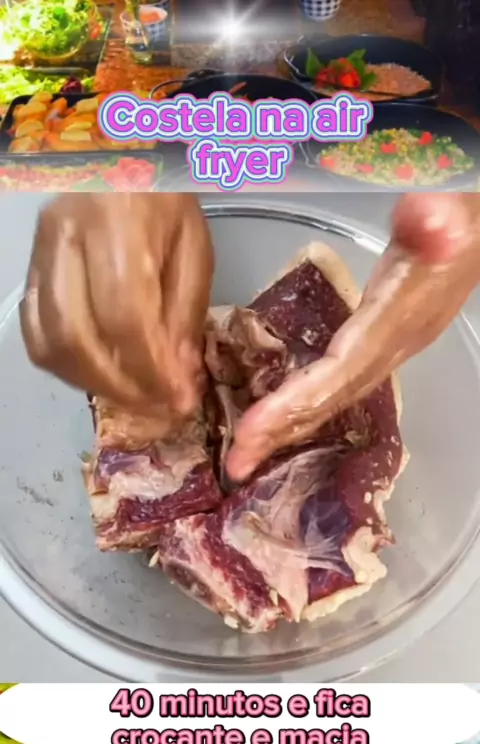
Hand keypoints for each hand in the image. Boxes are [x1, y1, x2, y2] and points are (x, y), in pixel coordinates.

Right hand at [20, 193, 212, 415]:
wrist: (119, 151)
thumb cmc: (165, 196)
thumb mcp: (194, 247)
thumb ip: (186, 313)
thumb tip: (178, 379)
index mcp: (118, 223)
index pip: (125, 316)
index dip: (151, 370)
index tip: (179, 400)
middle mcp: (67, 236)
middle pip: (79, 337)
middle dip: (121, 388)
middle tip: (157, 408)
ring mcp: (40, 251)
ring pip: (49, 342)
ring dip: (93, 384)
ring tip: (133, 397)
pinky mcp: (29, 265)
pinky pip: (34, 331)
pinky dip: (65, 366)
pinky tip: (99, 375)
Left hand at [227, 193, 479, 481]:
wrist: (478, 224)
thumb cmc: (462, 206)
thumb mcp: (450, 207)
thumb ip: (438, 215)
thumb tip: (432, 225)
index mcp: (402, 315)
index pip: (342, 372)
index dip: (297, 403)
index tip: (250, 430)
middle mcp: (399, 340)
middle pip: (335, 397)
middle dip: (284, 432)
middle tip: (236, 464)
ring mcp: (394, 342)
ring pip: (336, 395)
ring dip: (291, 424)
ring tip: (247, 450)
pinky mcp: (386, 333)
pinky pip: (338, 379)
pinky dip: (305, 399)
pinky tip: (278, 409)